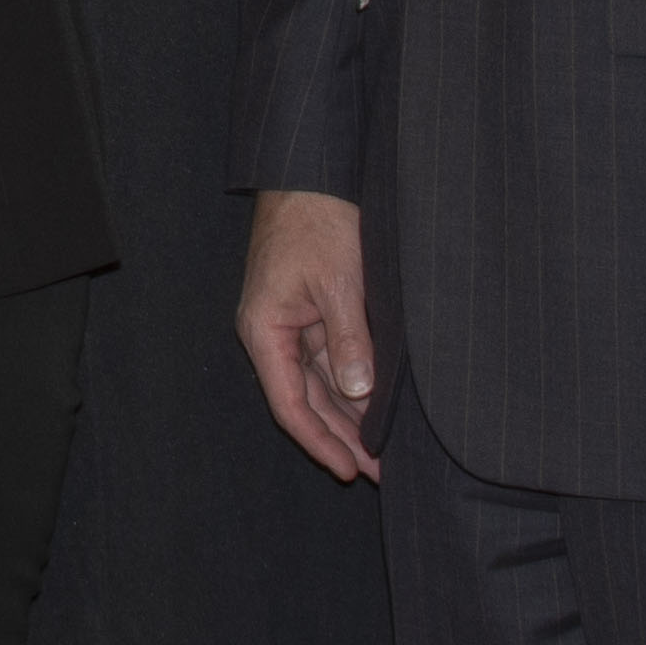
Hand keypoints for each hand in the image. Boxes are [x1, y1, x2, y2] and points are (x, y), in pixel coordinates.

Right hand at [237, 188, 382, 481]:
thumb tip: (358, 393)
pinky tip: (375, 405)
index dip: (320, 441)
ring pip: (320, 382)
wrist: (313, 172)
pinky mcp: (311, 308)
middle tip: (379, 472)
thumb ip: (349, 340)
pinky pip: (331, 357)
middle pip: (305, 400)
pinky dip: (352, 382)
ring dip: (349, 415)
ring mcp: (291, 321)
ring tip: (381, 450)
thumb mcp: (340, 282)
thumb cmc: (317, 219)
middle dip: (341, 437)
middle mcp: (272, 332)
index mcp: (264, 329)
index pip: (289, 403)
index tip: (349, 470)